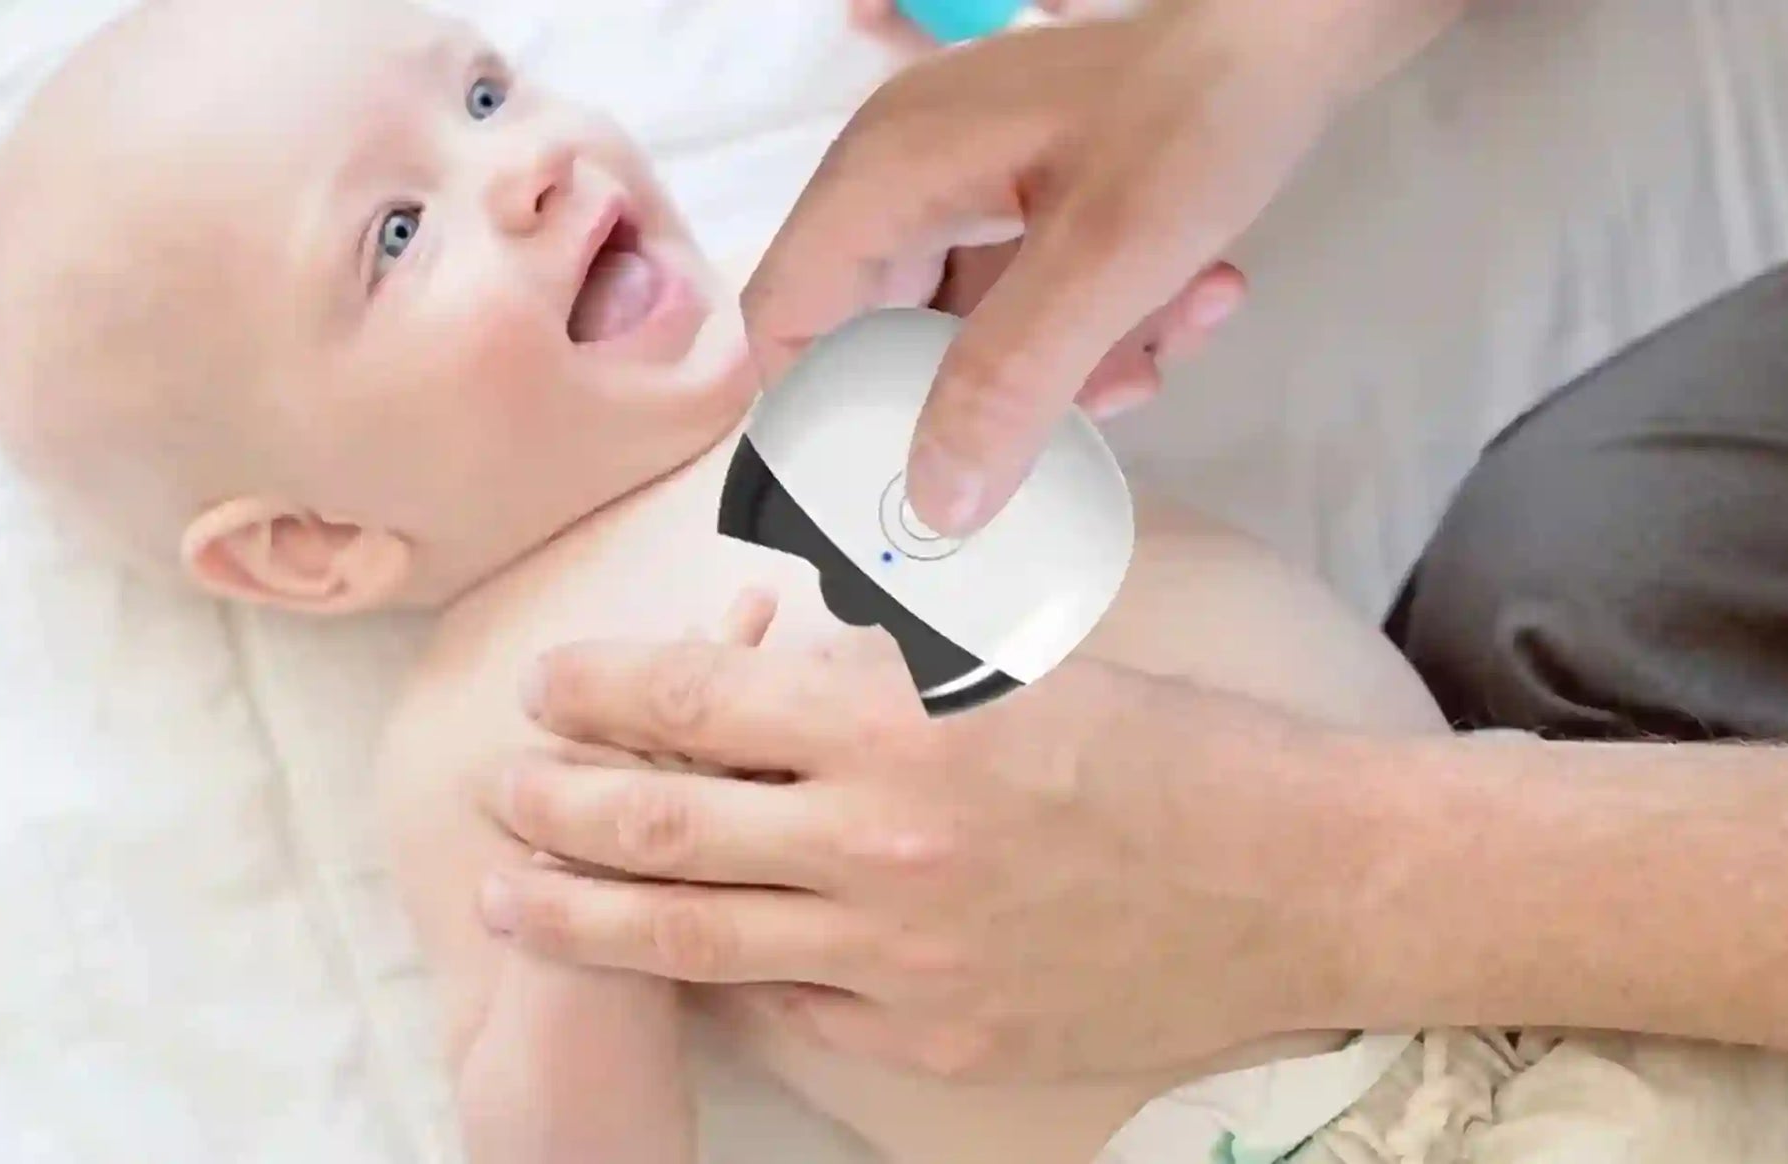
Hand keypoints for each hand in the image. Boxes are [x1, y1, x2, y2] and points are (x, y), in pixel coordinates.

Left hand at [475, 618, 1358, 1081]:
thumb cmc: (1164, 746)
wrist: (1289, 881)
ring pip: (690, 938)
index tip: (544, 686)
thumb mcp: (1013, 662)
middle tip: (498, 788)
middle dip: (553, 803)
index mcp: (899, 719)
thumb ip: (879, 664)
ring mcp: (898, 955)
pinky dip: (722, 978)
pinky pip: (790, 1008)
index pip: (693, 698)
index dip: (597, 691)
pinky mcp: (930, 1037)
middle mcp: (879, 840)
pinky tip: (673, 962)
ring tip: (510, 898)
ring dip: (582, 914)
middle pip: (660, 825)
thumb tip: (763, 655)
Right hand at [746, 0, 1461, 536]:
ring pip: (975, 325)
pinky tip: (1186, 305)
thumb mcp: (1103, 263)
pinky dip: (1098, 320)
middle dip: (983, 396)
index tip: (876, 491)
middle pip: (887, 334)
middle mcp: (905, 174)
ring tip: (1153, 354)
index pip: (788, 315)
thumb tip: (935, 504)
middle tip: (1058, 432)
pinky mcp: (1028, 187)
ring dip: (1065, 364)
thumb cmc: (1197, 118)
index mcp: (884, 174)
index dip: (816, 413)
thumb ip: (1009, 384)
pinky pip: (1029, 291)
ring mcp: (967, 180)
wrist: (1301, 26)